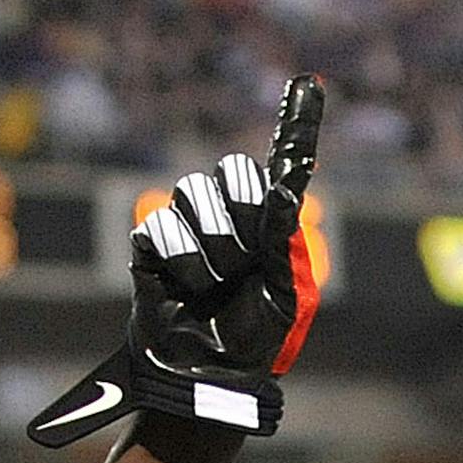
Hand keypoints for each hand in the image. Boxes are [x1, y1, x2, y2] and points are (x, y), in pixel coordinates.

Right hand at [29, 75, 324, 445]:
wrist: (210, 379)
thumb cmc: (253, 343)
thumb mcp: (284, 292)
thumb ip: (283, 240)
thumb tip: (281, 193)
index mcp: (265, 224)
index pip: (280, 162)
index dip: (297, 121)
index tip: (310, 84)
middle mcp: (226, 217)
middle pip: (230, 171)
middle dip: (239, 213)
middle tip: (242, 261)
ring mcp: (187, 230)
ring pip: (192, 192)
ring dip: (211, 241)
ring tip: (216, 282)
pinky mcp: (151, 249)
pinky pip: (160, 223)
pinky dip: (180, 253)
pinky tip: (189, 284)